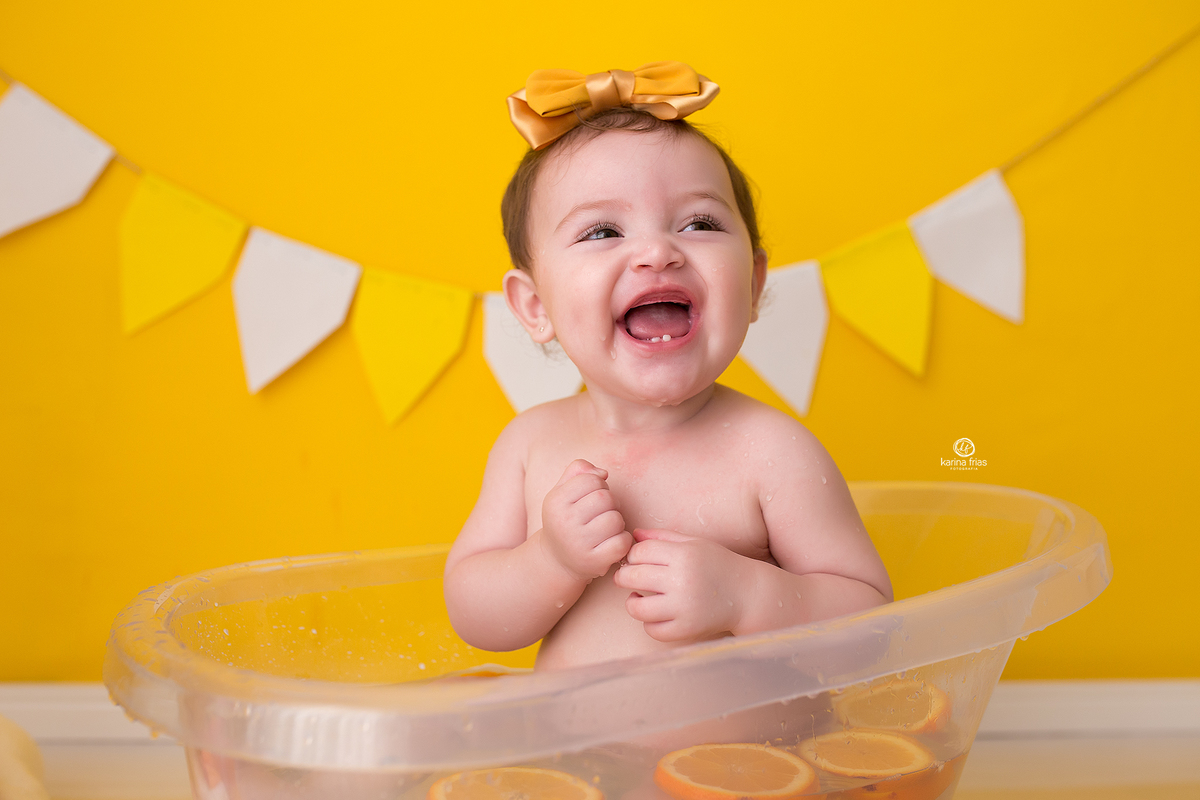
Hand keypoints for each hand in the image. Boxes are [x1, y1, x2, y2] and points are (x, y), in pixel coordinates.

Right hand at [540, 460, 631, 580]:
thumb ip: (578, 470)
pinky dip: (623, 540)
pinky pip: (622, 542)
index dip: (599, 485)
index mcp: (555, 501)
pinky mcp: (594, 561)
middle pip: (606, 498)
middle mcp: (564, 522)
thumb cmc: (565, 519)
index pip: (591, 479)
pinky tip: (611, 541)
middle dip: (611, 502)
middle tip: (603, 512)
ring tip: (605, 528)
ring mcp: (578, 543)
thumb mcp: (562, 491)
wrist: (557, 559)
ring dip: (617, 522)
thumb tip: (603, 473)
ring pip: (616, 519)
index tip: (594, 496)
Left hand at [614, 528, 747, 641]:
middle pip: (632, 576)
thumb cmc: (718, 564)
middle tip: (627, 578)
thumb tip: (633, 535)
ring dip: (632, 602)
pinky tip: (655, 614)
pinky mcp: (687, 629)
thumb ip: (663, 537)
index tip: (635, 560)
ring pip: (637, 608)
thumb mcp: (695, 544)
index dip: (632, 555)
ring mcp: (684, 607)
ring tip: (638, 597)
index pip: (640, 551)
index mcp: (684, 555)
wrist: (747, 595)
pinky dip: (649, 623)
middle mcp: (682, 581)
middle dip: (624, 576)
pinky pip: (653, 630)